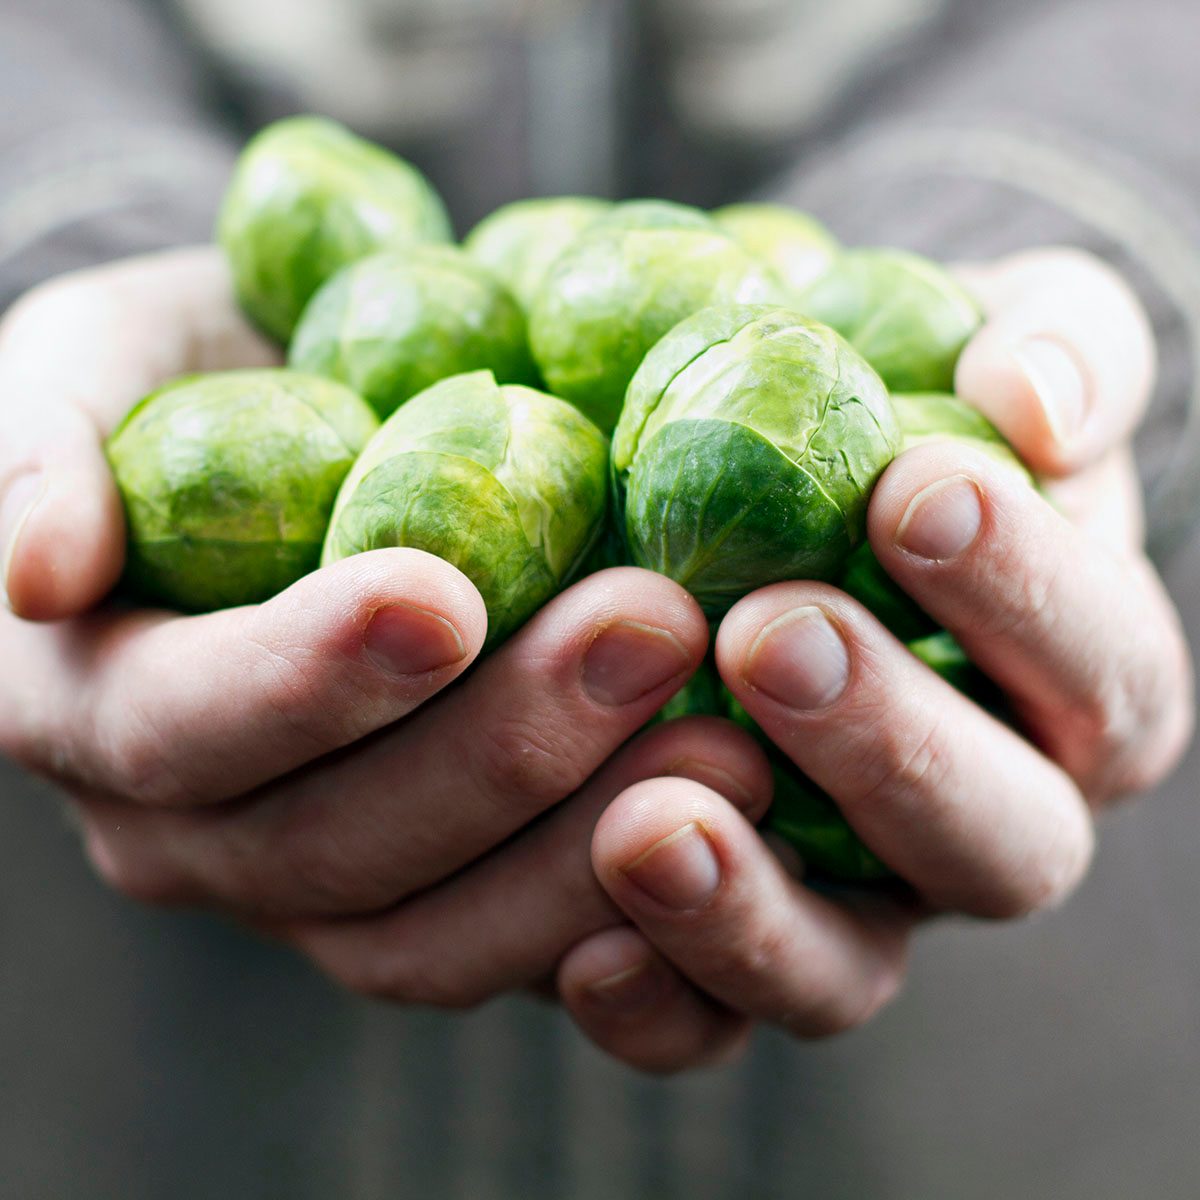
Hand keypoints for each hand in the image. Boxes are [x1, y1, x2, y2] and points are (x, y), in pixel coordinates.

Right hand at [0, 247, 772, 1020]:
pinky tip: (728, 835)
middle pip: (332, 849)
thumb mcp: (97, 365)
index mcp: (93, 706)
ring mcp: (318, 886)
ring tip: (730, 741)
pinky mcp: (433, 901)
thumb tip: (40, 568)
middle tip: (655, 629)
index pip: (181, 726)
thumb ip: (45, 449)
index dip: (304, 677)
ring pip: (433, 937)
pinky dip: (620, 919)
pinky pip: (515, 959)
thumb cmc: (191, 382)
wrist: (286, 436)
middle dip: (500, 751)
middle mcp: (195, 831)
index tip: (444, 592)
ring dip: (582, 849)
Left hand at [546, 249, 1193, 1071]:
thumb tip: (1036, 401)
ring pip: (843, 967)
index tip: (911, 489)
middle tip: (769, 636)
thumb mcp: (984, 345)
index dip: (1025, 594)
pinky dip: (656, 1004)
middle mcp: (975, 819)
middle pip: (992, 844)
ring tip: (646, 825)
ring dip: (753, 913)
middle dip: (889, 748)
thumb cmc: (898, 415)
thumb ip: (1054, 347)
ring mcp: (851, 901)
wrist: (758, 496)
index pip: (1098, 668)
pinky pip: (707, 1024)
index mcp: (1073, 688)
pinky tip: (582, 951)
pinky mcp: (725, 945)